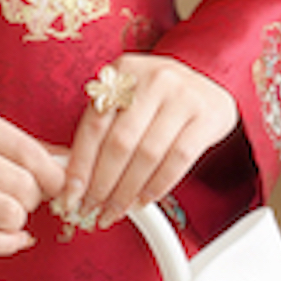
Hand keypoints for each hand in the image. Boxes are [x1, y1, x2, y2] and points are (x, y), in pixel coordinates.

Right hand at [0, 95, 64, 256]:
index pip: (29, 150)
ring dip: (18, 219)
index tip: (54, 181)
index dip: (51, 172)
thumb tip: (52, 156)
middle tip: (23, 196)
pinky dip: (7, 243)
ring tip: (7, 213)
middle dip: (34, 197)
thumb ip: (1, 135)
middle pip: (24, 184)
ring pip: (9, 212)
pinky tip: (9, 237)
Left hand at [58, 56, 238, 230]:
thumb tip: (73, 177)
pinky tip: (143, 200)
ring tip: (115, 210)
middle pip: (120, 142)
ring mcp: (183, 97)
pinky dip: (156, 186)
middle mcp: (154, 79)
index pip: (94, 124)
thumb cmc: (159, 99)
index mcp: (124, 71)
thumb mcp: (129, 97)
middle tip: (92, 208)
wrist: (209, 87)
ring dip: (127, 191)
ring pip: (147, 155)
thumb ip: (102, 126)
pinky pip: (177, 160)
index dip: (80, 164)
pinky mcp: (207, 118)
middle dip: (102, 184)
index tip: (71, 194)